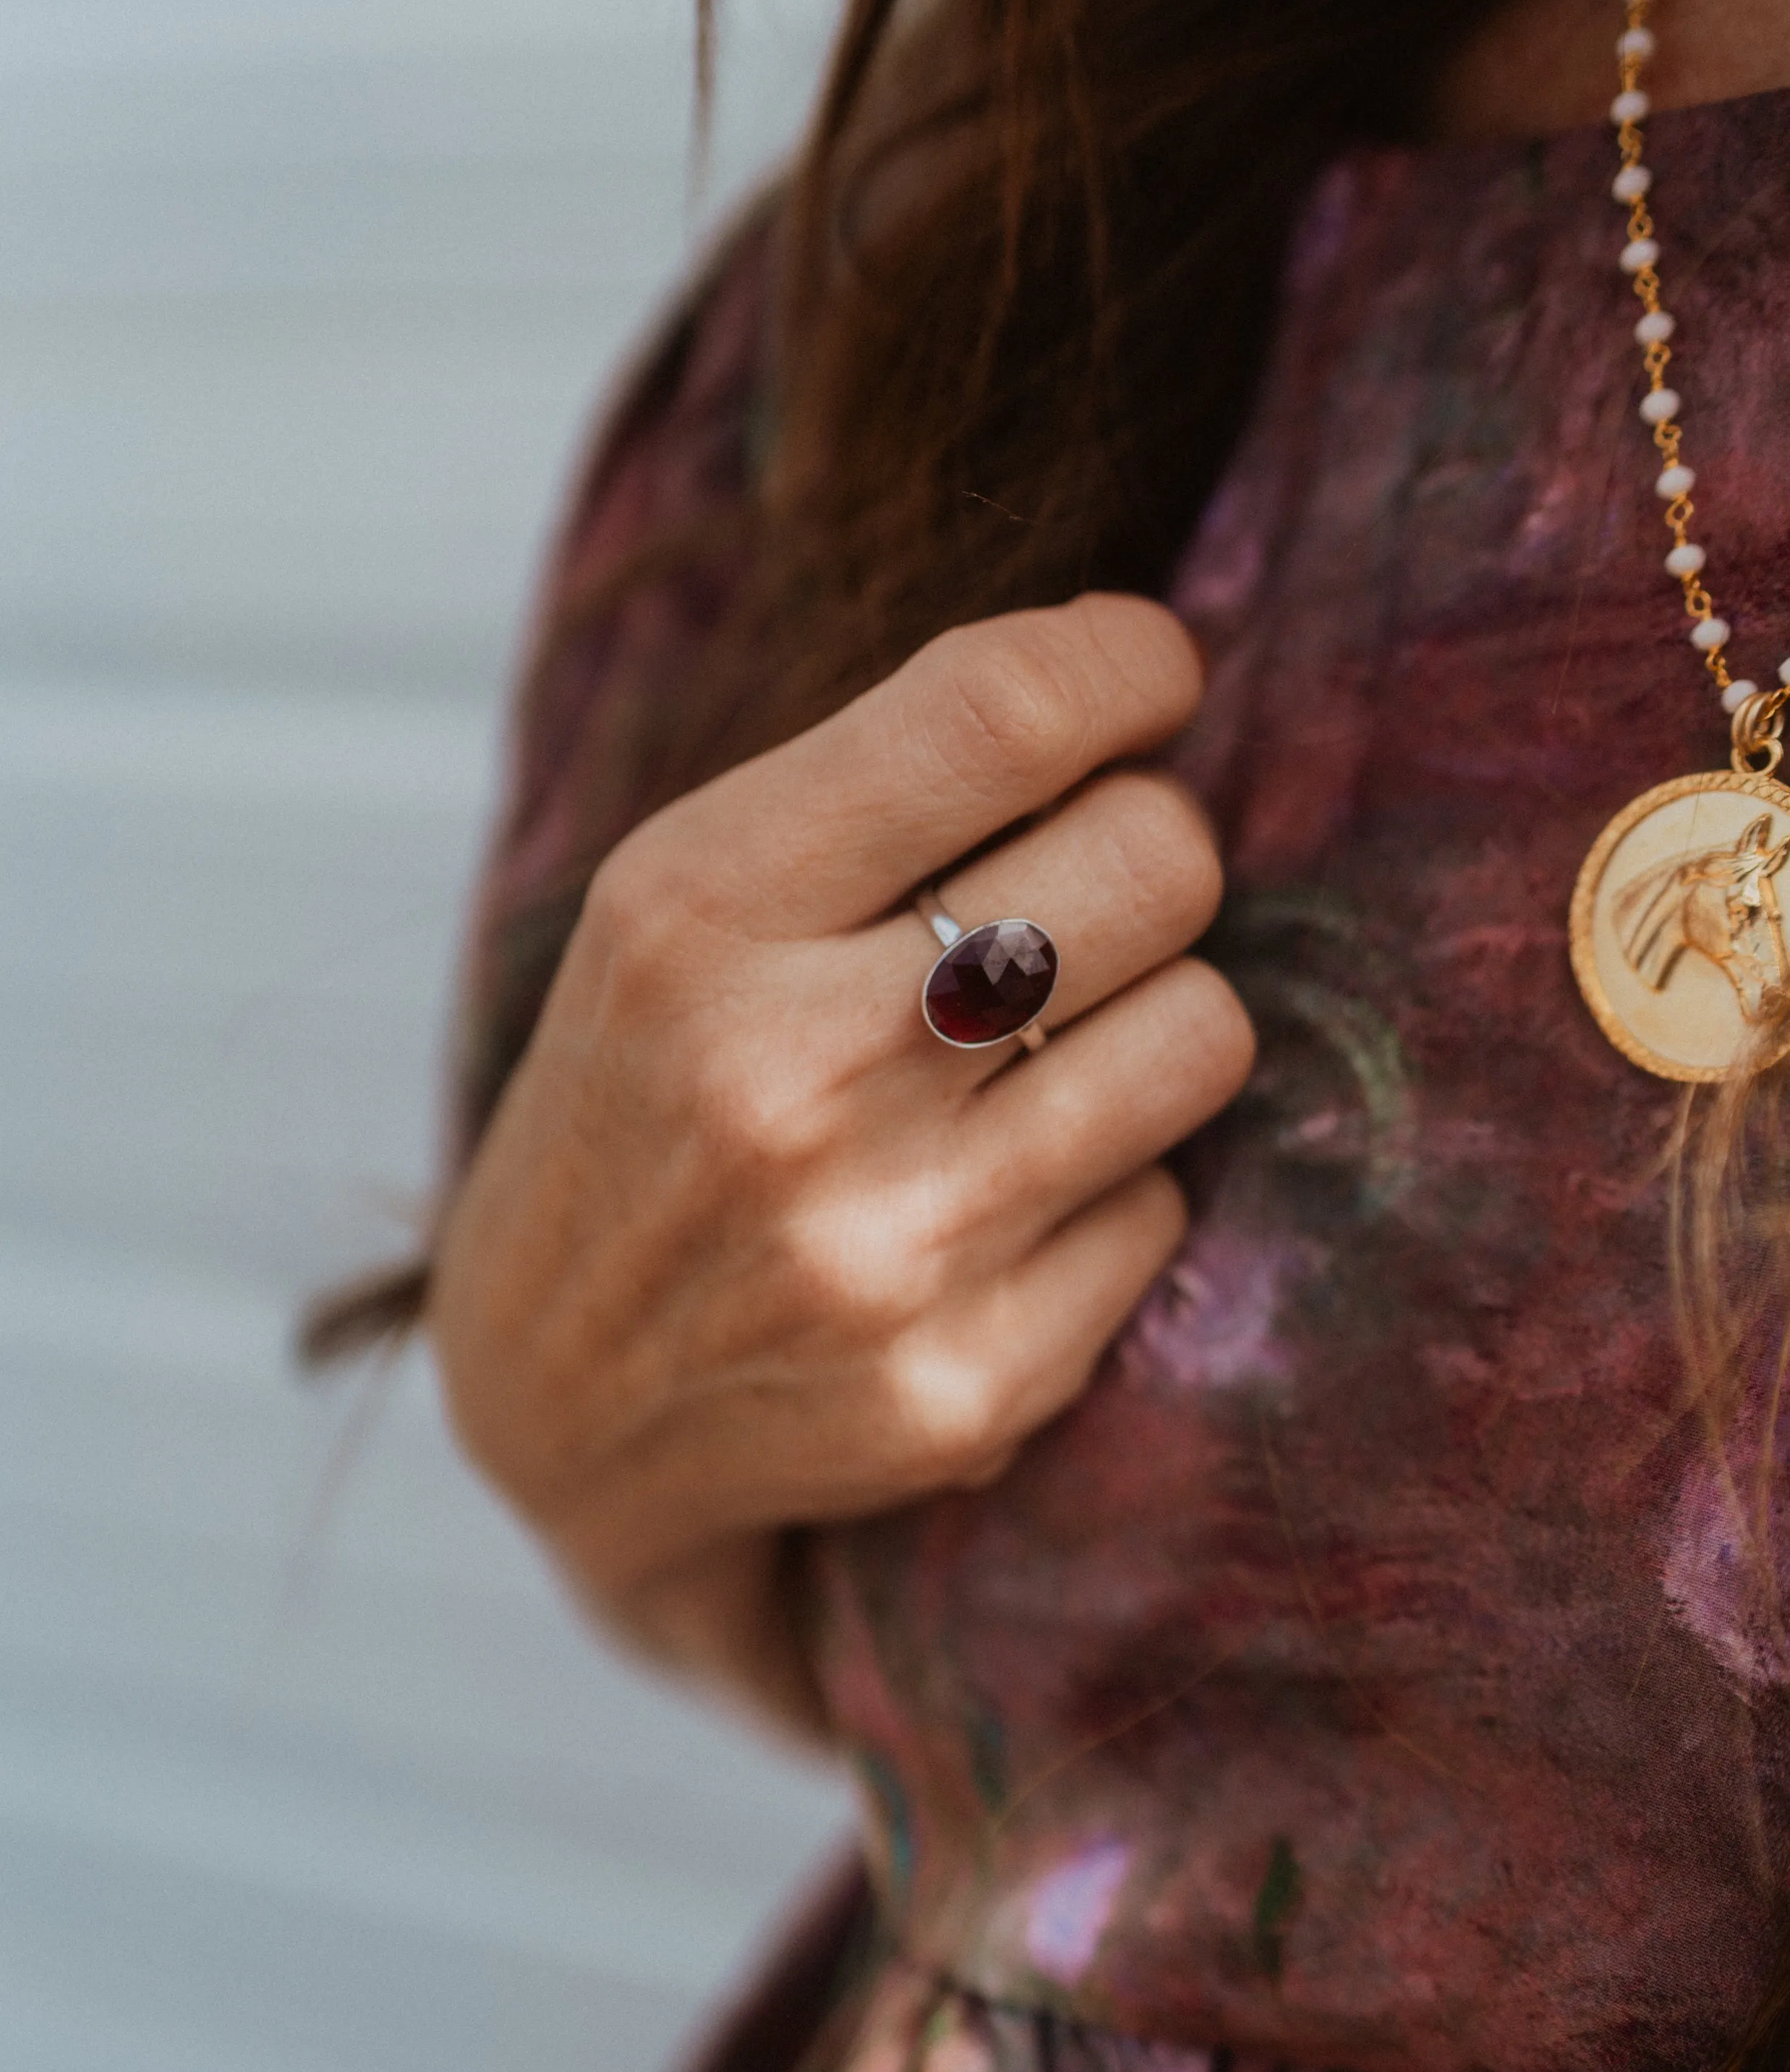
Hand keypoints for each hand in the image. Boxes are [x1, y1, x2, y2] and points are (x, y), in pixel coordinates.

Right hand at [430, 595, 1251, 1735]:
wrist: (557, 1403)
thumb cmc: (650, 1098)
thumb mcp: (683, 905)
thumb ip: (883, 788)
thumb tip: (1138, 680)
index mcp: (694, 913)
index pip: (1003, 714)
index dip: (1128, 668)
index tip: (1150, 682)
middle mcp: (785, 1078)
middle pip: (1159, 860)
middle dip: (1148, 854)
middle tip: (1079, 898)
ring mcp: (885, 1246)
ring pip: (1205, 1032)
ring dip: (1150, 1022)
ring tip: (1038, 1059)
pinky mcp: (967, 1386)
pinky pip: (1166, 1206)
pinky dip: (1105, 1192)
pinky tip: (989, 1212)